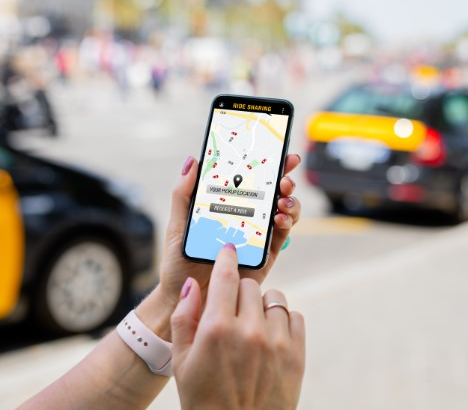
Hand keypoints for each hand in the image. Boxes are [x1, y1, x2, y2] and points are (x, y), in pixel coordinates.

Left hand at [156, 154, 301, 309]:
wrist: (185, 296)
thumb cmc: (180, 260)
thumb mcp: (178, 223)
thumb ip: (184, 194)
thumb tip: (193, 161)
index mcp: (229, 207)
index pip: (251, 181)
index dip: (268, 165)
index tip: (279, 152)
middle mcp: (247, 218)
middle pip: (273, 193)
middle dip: (285, 180)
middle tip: (284, 177)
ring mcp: (258, 236)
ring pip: (284, 212)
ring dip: (290, 201)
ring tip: (282, 200)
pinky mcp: (265, 255)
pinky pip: (282, 237)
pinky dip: (286, 224)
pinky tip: (280, 218)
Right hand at [171, 244, 305, 409]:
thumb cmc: (203, 398)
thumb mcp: (181, 361)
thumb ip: (185, 318)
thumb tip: (192, 284)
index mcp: (216, 329)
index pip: (225, 276)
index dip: (226, 257)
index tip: (229, 249)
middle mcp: (249, 330)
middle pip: (250, 285)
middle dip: (239, 292)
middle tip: (232, 310)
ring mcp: (276, 342)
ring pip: (274, 299)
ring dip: (262, 306)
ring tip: (252, 327)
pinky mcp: (297, 354)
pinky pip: (294, 317)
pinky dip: (283, 321)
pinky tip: (270, 337)